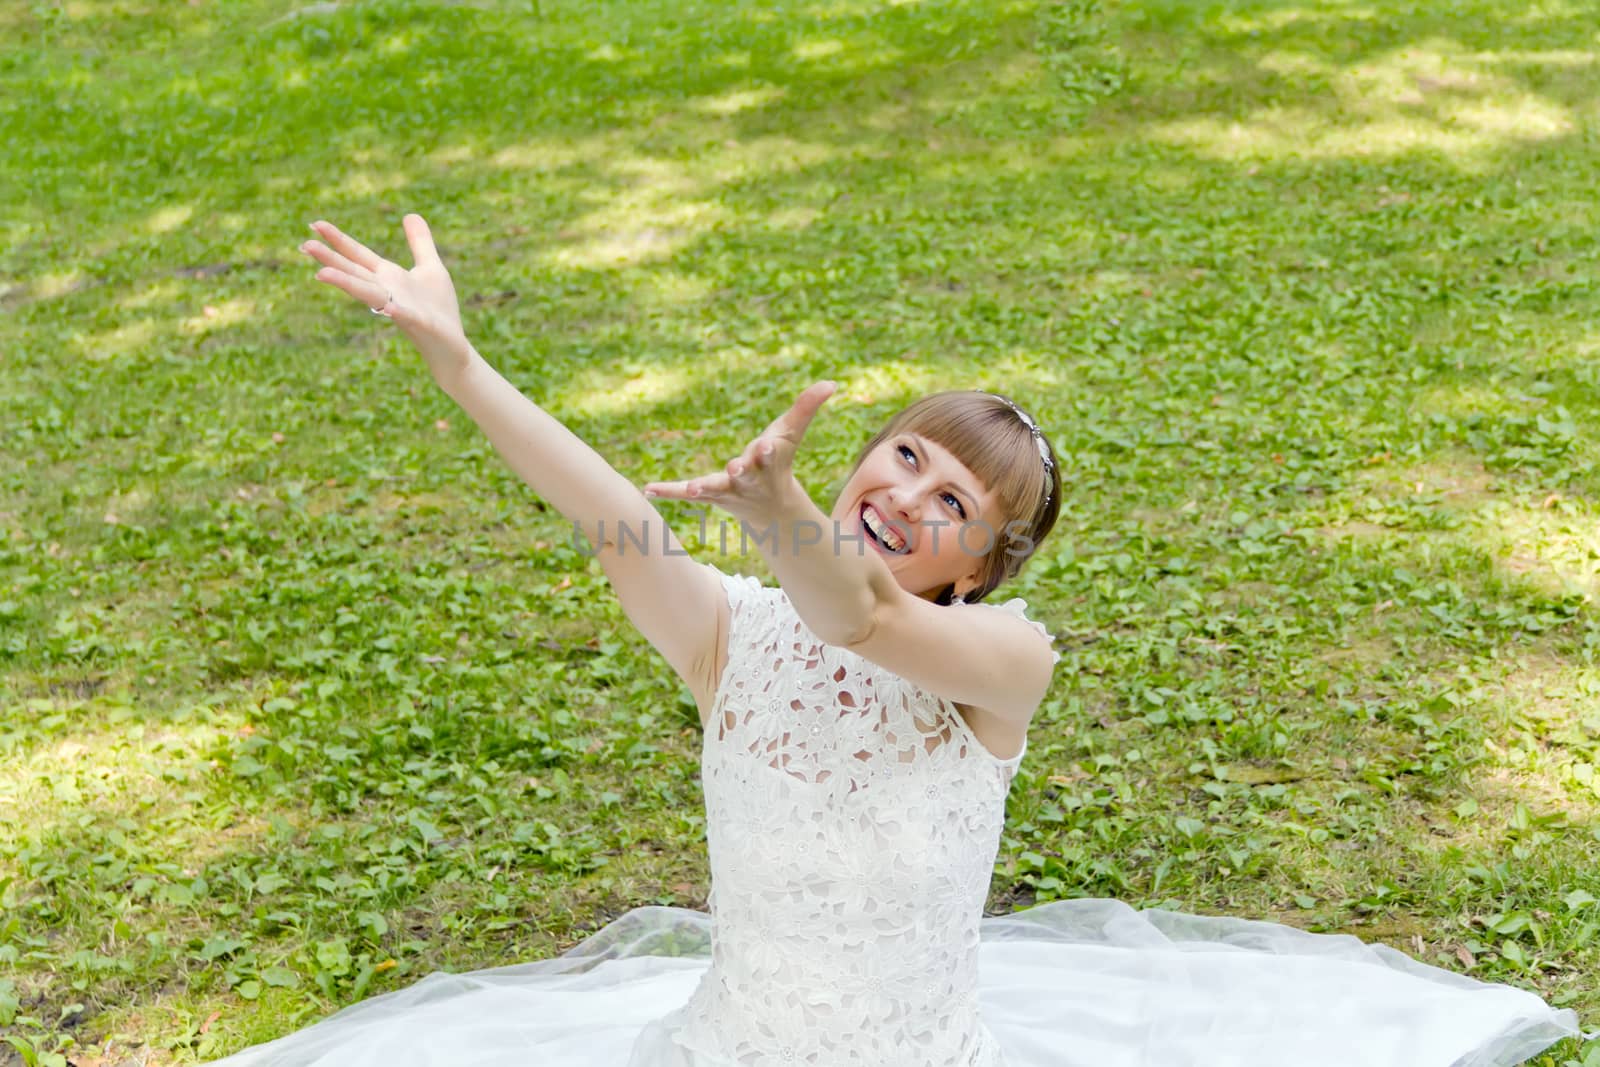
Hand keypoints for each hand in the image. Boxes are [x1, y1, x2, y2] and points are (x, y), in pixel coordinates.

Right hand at [300, 215, 470, 379]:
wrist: (452, 346)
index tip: (315, 224)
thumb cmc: (439, 309)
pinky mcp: (420, 323)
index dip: (338, 240)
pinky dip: (396, 311)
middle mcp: (387, 292)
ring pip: (369, 294)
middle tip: (304, 245)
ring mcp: (400, 308)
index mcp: (389, 277)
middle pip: (354, 272)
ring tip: (321, 274)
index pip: (358, 255)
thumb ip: (420, 243)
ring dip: (346, 283)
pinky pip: (405, 316)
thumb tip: (410, 214)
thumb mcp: (432, 267)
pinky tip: (389, 308)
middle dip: (331, 259)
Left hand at [644, 381, 837, 525]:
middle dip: (740, 472)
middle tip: (735, 467)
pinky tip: (649, 489)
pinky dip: (669, 491)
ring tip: (690, 487)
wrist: (768, 505)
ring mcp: (727, 489)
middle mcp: (748, 479)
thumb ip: (807, 407)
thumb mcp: (790, 432)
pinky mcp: (708, 494)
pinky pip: (685, 494)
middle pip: (744, 475)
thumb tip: (832, 382)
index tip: (765, 447)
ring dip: (701, 488)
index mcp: (767, 463)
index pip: (769, 456)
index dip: (766, 452)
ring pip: (714, 489)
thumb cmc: (778, 461)